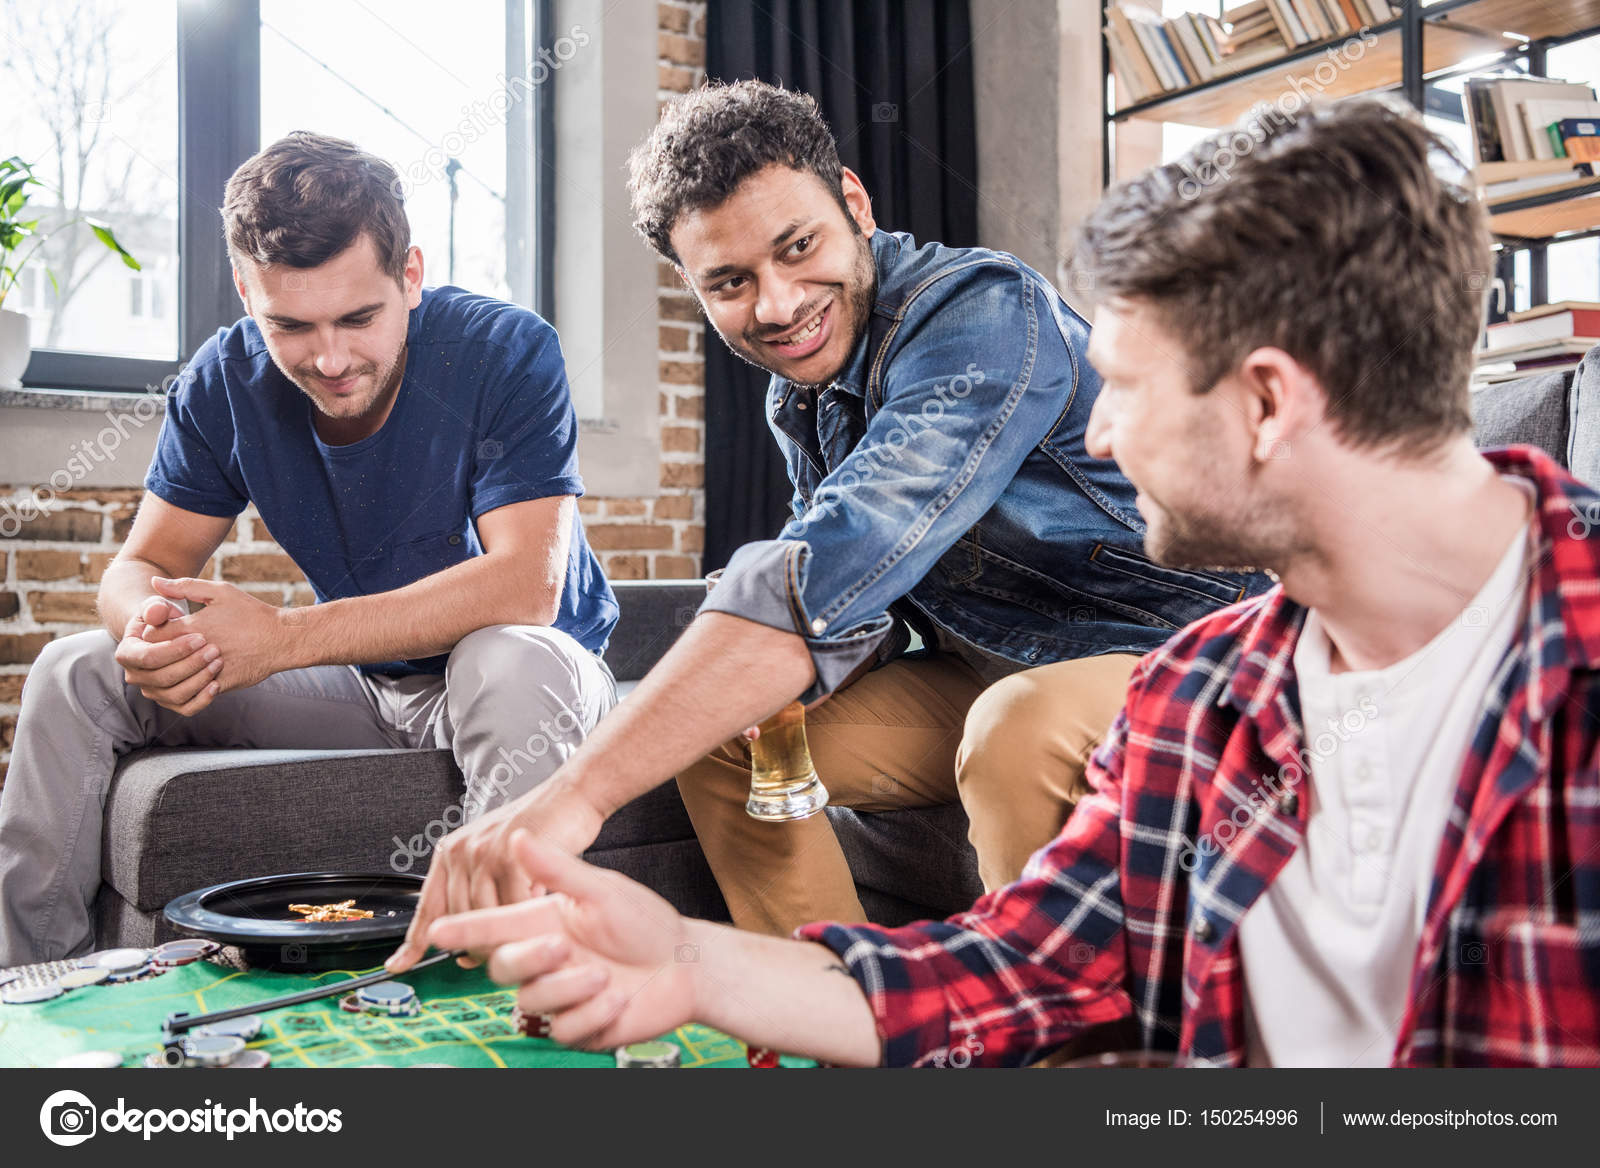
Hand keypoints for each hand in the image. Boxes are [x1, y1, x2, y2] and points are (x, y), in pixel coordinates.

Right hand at [114, 597, 222, 715]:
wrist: (170, 634)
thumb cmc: (164, 617)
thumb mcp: (158, 606)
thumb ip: (156, 606)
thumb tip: (156, 612)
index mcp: (127, 653)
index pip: (148, 657)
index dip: (175, 649)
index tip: (201, 637)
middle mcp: (135, 676)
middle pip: (163, 677)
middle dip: (191, 663)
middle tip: (215, 649)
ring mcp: (152, 691)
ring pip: (175, 694)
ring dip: (199, 679)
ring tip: (218, 661)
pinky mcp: (170, 702)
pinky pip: (186, 708)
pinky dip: (202, 699)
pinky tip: (217, 684)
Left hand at [141, 576, 289, 694]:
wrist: (282, 639)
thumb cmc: (251, 613)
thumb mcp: (220, 592)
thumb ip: (185, 586)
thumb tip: (155, 582)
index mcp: (192, 626)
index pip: (150, 634)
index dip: (151, 633)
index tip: (160, 631)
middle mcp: (197, 650)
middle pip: (156, 660)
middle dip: (155, 656)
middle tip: (162, 651)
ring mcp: (208, 670)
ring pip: (171, 681)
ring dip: (169, 674)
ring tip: (176, 665)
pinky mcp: (220, 686)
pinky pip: (192, 695)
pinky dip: (188, 688)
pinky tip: (193, 677)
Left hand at [386, 779, 605, 973]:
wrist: (571, 797)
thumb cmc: (541, 827)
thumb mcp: (498, 858)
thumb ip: (480, 896)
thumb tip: (465, 952)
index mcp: (452, 853)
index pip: (427, 907)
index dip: (412, 942)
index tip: (399, 965)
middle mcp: (462, 852)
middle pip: (458, 921)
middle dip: (479, 947)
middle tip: (504, 955)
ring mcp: (484, 853)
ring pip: (485, 917)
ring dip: (507, 935)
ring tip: (528, 937)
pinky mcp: (510, 857)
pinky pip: (514, 907)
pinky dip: (529, 918)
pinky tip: (543, 914)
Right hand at [429, 831, 696, 1049]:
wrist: (685, 964)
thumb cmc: (646, 923)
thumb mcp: (602, 889)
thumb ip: (557, 868)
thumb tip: (520, 836)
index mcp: (544, 922)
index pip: (492, 926)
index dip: (462, 930)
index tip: (435, 932)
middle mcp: (545, 959)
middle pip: (503, 966)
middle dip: (529, 959)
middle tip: (562, 946)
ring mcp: (559, 994)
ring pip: (532, 1001)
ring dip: (570, 988)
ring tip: (606, 975)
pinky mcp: (577, 1025)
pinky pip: (563, 1029)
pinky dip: (593, 1014)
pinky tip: (619, 999)